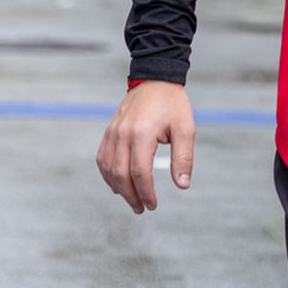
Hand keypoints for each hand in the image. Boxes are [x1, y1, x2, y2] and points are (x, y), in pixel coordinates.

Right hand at [96, 81, 194, 213]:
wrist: (155, 78)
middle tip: (142, 208)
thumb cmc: (172, 104)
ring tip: (131, 199)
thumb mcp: (186, 128)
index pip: (140, 172)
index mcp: (142, 134)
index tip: (153, 205)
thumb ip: (183, 157)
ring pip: (108, 168)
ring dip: (118, 188)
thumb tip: (182, 185)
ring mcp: (113, 132)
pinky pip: (102, 158)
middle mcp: (123, 134)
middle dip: (130, 196)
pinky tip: (117, 184)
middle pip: (121, 174)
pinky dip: (107, 174)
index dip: (145, 193)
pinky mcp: (109, 131)